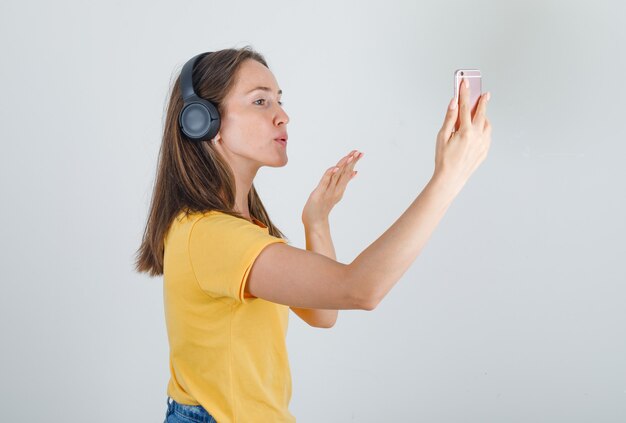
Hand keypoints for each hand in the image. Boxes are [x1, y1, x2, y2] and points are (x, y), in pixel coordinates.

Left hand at [301, 150, 362, 226]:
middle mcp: (336, 190)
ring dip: (343, 166)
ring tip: (350, 156)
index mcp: (340, 188)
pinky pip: (325, 183)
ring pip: (337, 176)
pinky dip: (330, 175)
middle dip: (351, 162)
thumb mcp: (336, 193)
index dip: (353, 162)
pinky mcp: (319, 194)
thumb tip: (354, 172)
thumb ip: (344, 182)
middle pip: (345, 173)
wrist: (315, 222)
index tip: (359, 152)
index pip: (347, 172)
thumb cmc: (323, 206)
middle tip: (359, 152)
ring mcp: (328, 192)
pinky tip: (335, 168)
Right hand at [433, 77, 491, 193]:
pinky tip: (478, 128)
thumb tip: (454, 103)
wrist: (451, 178)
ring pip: (487, 124)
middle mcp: (477, 136)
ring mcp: (483, 144)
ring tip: (478, 113)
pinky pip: (488, 135)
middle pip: (481, 113)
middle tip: (484, 93)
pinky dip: (484, 128)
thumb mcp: (442, 137)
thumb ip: (450, 118)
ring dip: (483, 116)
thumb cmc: (443, 158)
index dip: (464, 93)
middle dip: (482, 101)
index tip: (465, 82)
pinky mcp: (485, 150)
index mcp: (465, 132)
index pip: (465, 107)